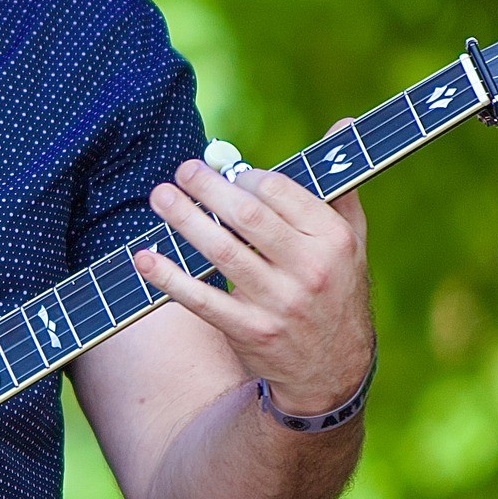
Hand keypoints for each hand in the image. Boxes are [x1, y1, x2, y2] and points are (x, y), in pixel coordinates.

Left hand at [134, 135, 373, 417]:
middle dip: (209, 187)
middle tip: (182, 170)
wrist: (333, 374)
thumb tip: (341, 124)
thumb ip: (341, 186)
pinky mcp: (249, 331)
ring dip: (184, 221)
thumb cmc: (336, 292)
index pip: (281, 192)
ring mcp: (279, 302)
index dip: (246, 177)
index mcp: (335, 240)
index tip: (228, 171)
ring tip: (160, 197)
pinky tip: (144, 258)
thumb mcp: (352, 242)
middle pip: (248, 216)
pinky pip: (201, 299)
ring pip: (222, 252)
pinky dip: (169, 277)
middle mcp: (310, 270)